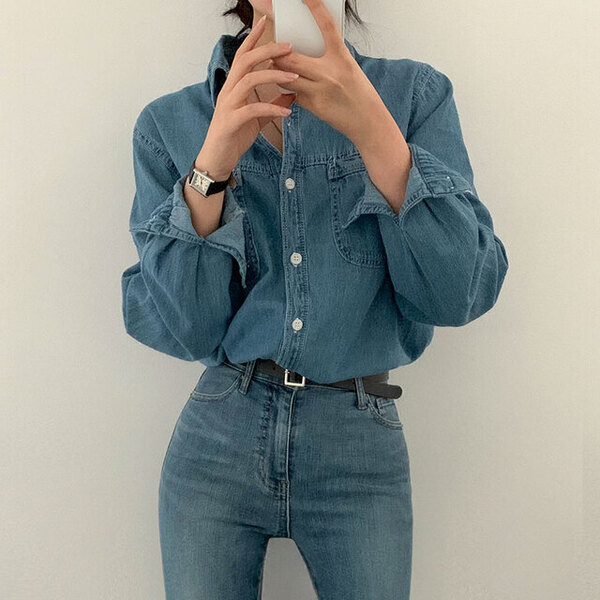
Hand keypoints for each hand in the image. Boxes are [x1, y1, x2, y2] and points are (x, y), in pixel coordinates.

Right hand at [198, 15, 298, 177]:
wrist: (218, 159)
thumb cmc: (234, 136)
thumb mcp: (257, 118)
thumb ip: (272, 104)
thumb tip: (292, 94)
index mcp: (234, 87)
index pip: (242, 56)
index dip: (253, 38)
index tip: (266, 23)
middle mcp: (229, 91)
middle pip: (245, 61)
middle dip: (267, 50)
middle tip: (289, 46)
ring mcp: (228, 105)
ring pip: (249, 80)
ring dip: (274, 76)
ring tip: (294, 77)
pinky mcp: (231, 122)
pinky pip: (252, 110)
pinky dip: (271, 109)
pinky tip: (287, 112)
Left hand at [270, 0, 387, 145]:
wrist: (368, 121)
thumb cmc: (359, 93)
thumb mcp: (348, 68)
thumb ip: (329, 59)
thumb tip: (306, 52)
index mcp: (341, 57)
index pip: (326, 26)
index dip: (315, 7)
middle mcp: (330, 71)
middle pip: (291, 57)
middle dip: (277, 55)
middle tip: (273, 53)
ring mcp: (320, 90)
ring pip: (286, 78)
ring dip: (278, 74)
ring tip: (277, 72)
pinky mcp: (315, 106)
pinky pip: (295, 95)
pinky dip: (291, 92)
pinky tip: (295, 93)